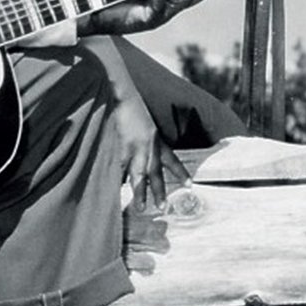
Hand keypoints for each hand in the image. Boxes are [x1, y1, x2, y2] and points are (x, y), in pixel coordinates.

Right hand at [111, 95, 191, 212]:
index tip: (189, 184)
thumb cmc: (132, 107)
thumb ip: (146, 137)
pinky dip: (117, 181)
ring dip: (140, 193)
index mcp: (156, 139)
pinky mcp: (119, 150)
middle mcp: (148, 147)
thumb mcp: (145, 123)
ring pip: (139, 177)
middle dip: (160, 191)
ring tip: (141, 208)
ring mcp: (134, 150)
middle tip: (163, 207)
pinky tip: (115, 193)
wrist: (122, 96)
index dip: (180, 172)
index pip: (171, 159)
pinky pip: (119, 170)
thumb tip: (141, 148)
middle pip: (156, 173)